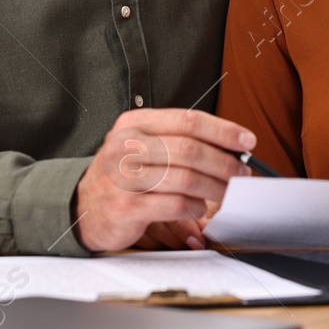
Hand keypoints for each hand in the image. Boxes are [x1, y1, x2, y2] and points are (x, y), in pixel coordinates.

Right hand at [73, 109, 252, 252]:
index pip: (188, 120)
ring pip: (186, 178)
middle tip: (242, 173)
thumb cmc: (122, 175)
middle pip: (190, 149)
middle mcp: (126, 146)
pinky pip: (174, 205)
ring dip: (215, 187)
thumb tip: (230, 147)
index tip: (247, 141)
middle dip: (224, 162)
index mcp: (134, 123)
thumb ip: (178, 141)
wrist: (81, 206)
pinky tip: (200, 208)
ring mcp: (124, 178)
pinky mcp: (127, 207)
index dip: (223, 130)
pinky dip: (195, 208)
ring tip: (226, 192)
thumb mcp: (141, 145)